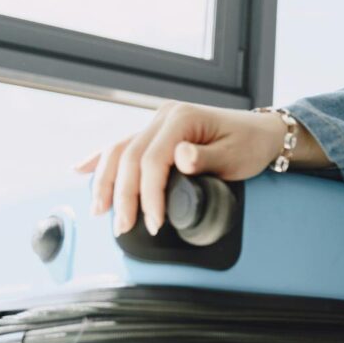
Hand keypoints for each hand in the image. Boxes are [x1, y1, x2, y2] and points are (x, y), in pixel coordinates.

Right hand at [72, 102, 282, 235]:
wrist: (263, 132)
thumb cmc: (251, 144)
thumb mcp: (235, 155)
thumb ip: (206, 159)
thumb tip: (180, 159)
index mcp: (182, 118)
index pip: (152, 160)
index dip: (148, 194)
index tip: (153, 221)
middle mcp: (165, 116)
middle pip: (129, 156)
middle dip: (123, 195)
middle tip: (123, 226)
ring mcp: (158, 122)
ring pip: (119, 150)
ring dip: (105, 181)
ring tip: (98, 210)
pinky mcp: (157, 132)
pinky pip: (122, 144)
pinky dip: (100, 159)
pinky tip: (81, 170)